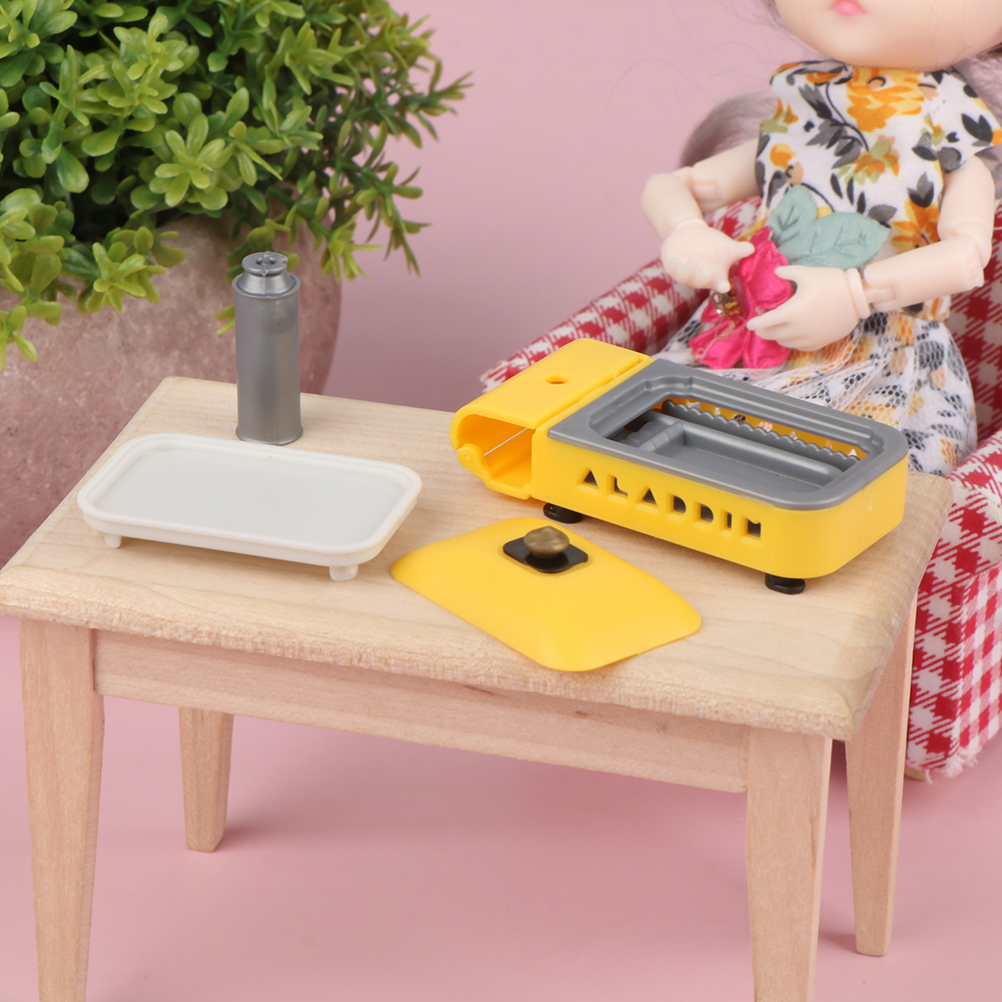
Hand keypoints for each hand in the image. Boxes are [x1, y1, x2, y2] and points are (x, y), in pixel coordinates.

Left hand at [660, 221, 753, 293]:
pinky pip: (671, 268)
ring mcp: (685, 273)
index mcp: (715, 277)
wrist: (691, 234)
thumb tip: (752, 248)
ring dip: (688, 271)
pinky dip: (673, 265)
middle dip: (703, 279)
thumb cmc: (713, 245)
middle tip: (707, 272)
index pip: (720, 285)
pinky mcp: (672, 266)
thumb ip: (740, 249)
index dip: (721, 287)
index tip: (724, 285)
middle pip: (700, 282)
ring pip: (685, 277)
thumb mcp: (728, 247)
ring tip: (694, 261)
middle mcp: (700, 278)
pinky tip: (676, 259)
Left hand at [747, 266, 869, 351]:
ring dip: (777, 336)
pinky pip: (798, 347)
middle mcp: (796, 329)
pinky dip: (792, 341)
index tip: (750, 322)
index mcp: (789, 313)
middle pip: (770, 335)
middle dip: (763, 329)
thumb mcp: (807, 273)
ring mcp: (807, 338)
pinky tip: (794, 333)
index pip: (764, 323)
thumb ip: (787, 273)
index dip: (754, 324)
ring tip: (779, 326)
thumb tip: (776, 272)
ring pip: (783, 342)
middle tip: (763, 322)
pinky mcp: (818, 343)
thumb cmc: (831, 283)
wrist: (858, 297)